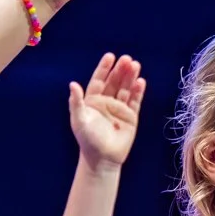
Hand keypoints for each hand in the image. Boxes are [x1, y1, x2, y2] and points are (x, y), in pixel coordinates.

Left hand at [69, 53, 145, 168]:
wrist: (102, 159)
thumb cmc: (88, 140)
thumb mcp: (79, 119)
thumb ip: (76, 102)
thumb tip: (73, 84)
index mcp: (93, 101)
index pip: (99, 80)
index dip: (104, 68)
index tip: (110, 57)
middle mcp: (107, 102)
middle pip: (114, 82)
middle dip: (120, 70)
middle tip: (127, 59)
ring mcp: (119, 109)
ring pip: (126, 89)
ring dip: (130, 77)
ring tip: (135, 65)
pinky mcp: (131, 117)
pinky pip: (135, 101)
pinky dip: (138, 91)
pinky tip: (141, 82)